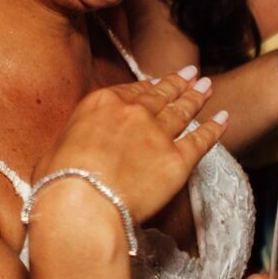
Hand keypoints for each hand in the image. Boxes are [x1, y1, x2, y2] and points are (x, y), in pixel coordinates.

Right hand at [39, 69, 227, 231]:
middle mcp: (133, 112)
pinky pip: (201, 140)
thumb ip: (70, 143)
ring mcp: (157, 134)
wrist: (82, 204)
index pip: (130, 90)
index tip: (157, 82)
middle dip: (177, 83)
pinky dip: (215, 128)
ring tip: (207, 87)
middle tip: (191, 74)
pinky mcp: (177, 160)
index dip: (147, 86)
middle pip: (161, 95)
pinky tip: (223, 118)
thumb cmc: (59, 183)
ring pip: (183, 111)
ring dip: (197, 97)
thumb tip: (68, 154)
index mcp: (101, 104)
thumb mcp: (54, 151)